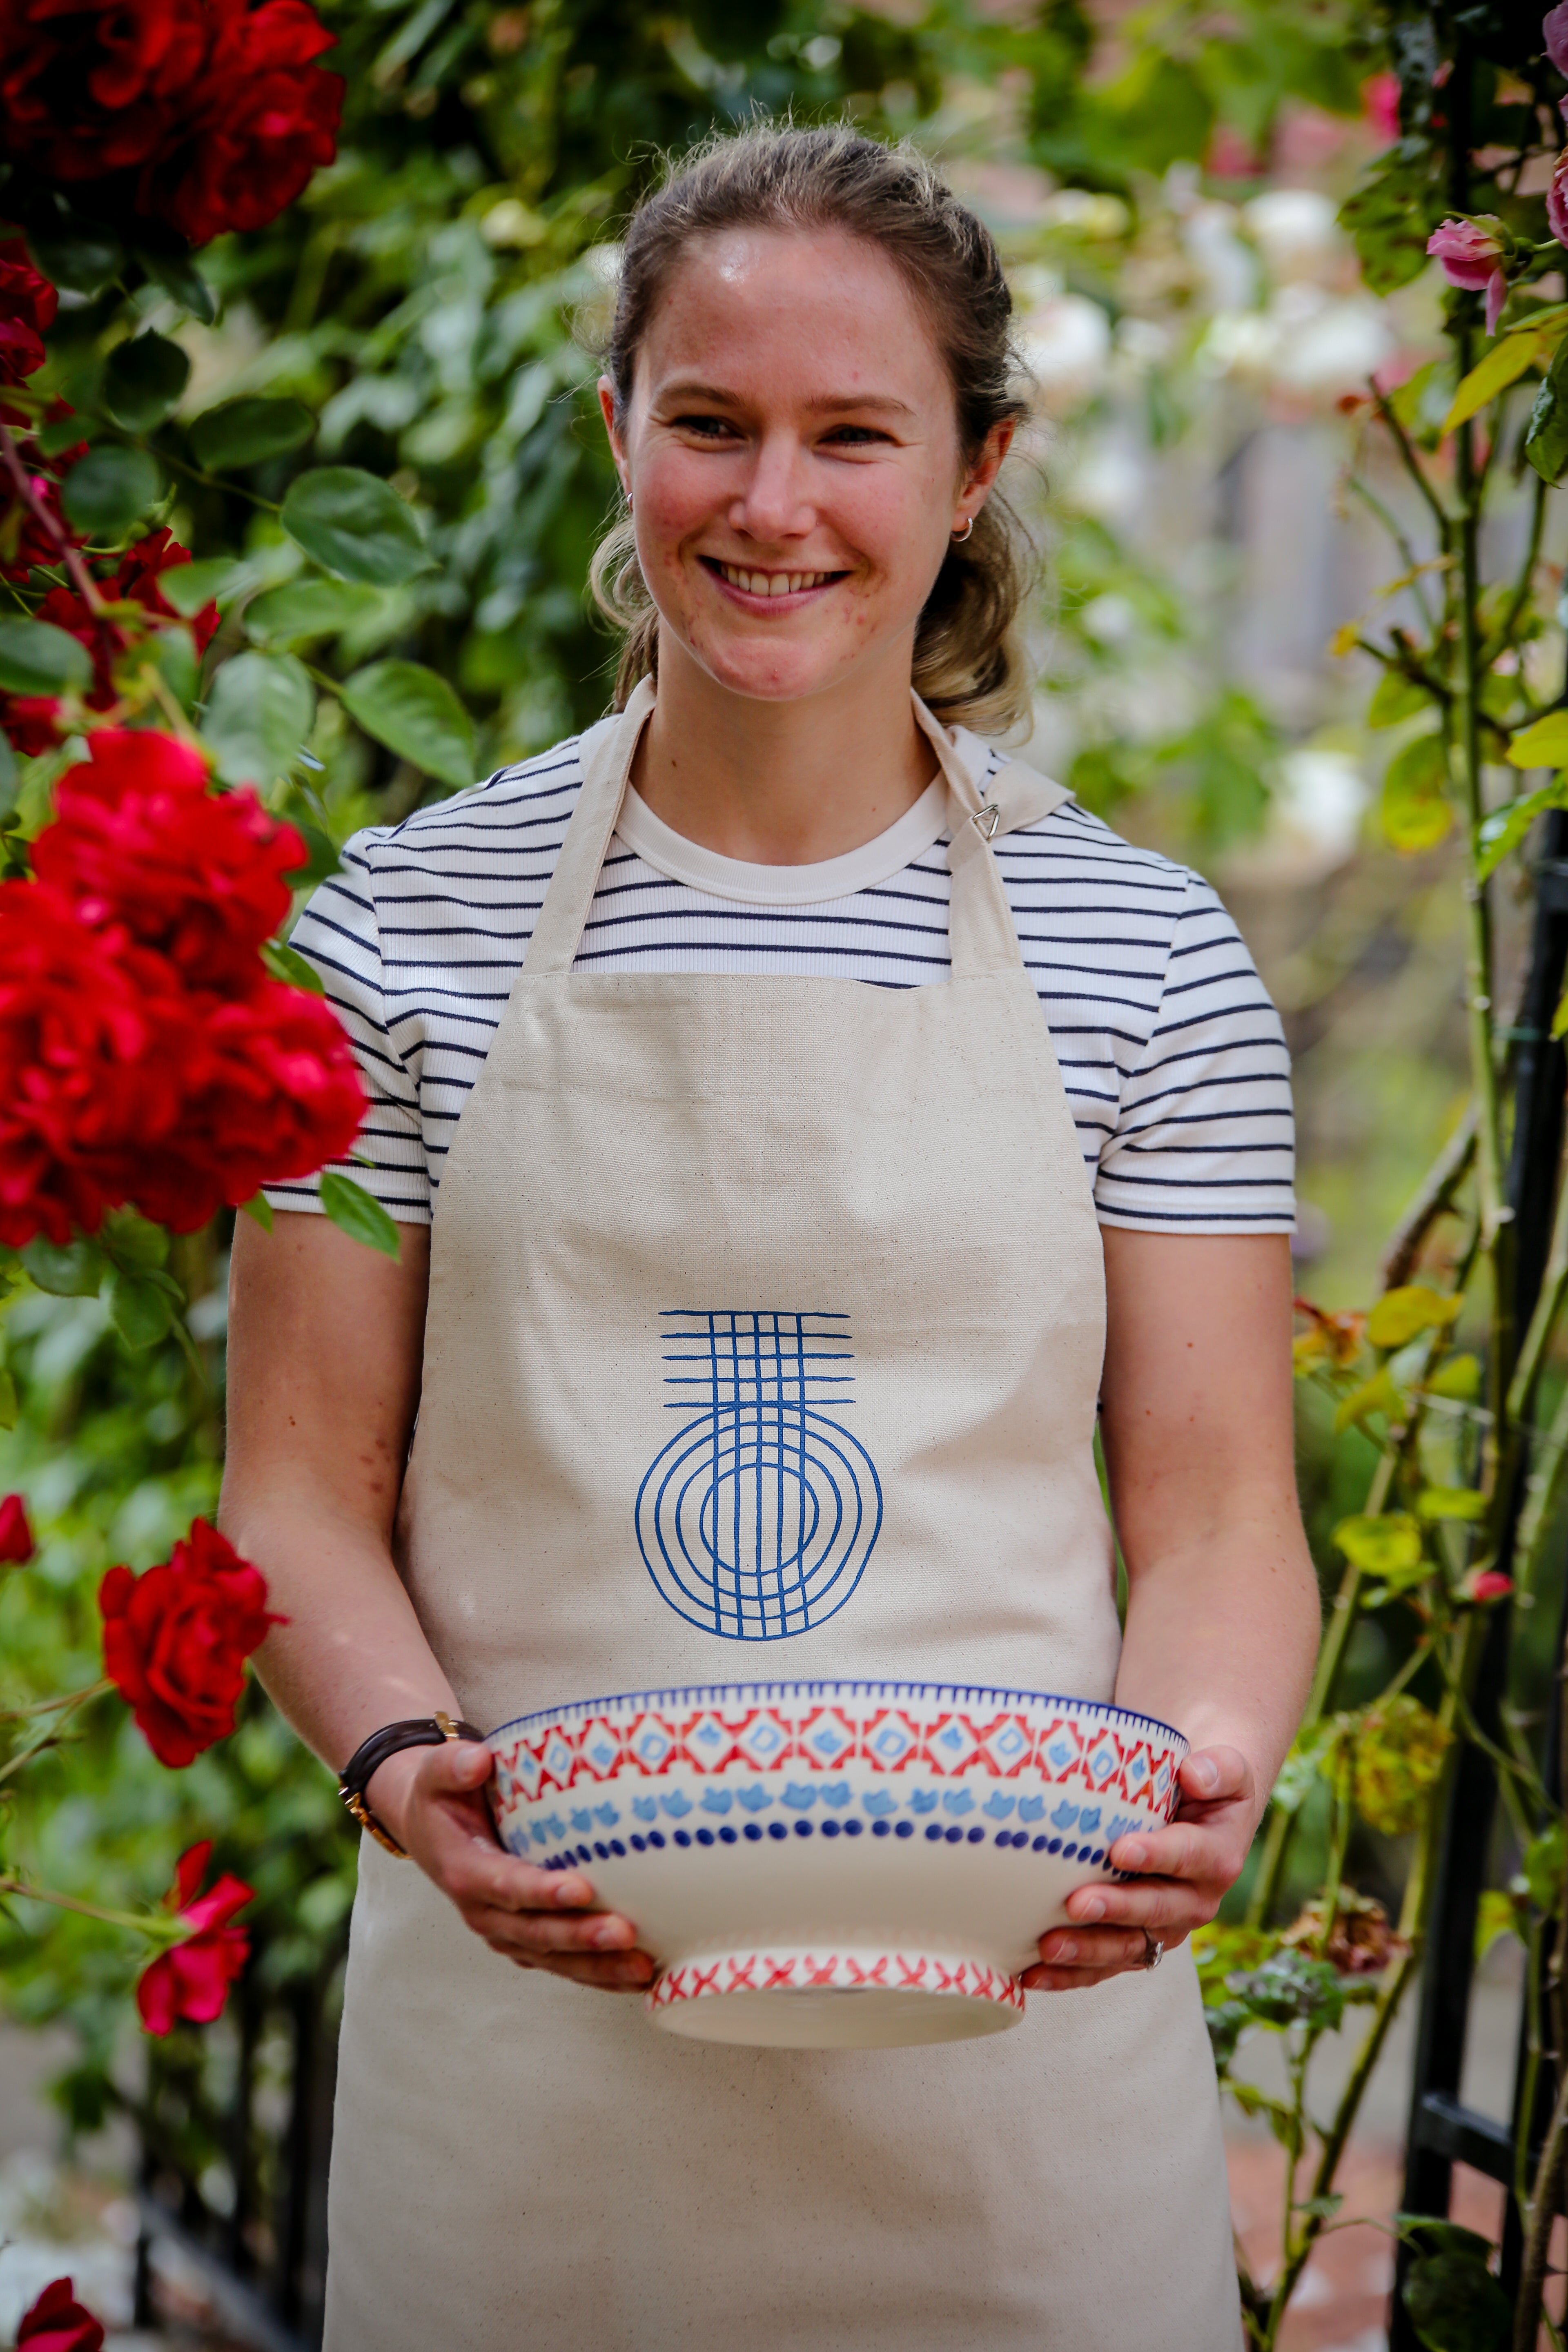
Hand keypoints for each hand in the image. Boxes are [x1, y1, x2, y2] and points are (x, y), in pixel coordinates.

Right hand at [366, 1739, 655, 1991]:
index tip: (582, 1890)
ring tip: (644, 1968)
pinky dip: (597, 1973)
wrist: (431, 1829)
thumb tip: (478, 1761)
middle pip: (536, 1932)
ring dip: (597, 1967)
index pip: (505, 1886)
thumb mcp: (437, 1773)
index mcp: (464, 1872)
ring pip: (553, 1957)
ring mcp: (504, 1932)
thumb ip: (454, 1765)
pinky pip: (561, 1963)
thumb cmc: (443, 1796)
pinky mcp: (524, 1941)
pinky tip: (637, 1976)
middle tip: (626, 1932)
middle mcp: (483, 1912)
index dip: (541, 1892)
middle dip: (581, 1936)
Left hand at [1020, 1745, 1257, 1992]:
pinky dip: (1071, 1973)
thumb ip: (1218, 1771)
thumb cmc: (1206, 1786)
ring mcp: (1164, 1927)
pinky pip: (1106, 1964)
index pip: (1188, 1856)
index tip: (1120, 1851)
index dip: (1156, 1856)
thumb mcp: (1226, 1770)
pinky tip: (1033, 1974)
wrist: (1204, 1814)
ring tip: (1048, 1947)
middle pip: (1155, 1910)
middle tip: (1076, 1903)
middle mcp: (1195, 1900)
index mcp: (1216, 1857)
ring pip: (1128, 1947)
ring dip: (1088, 1950)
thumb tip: (1193, 1774)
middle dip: (1116, 1909)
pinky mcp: (1137, 1943)